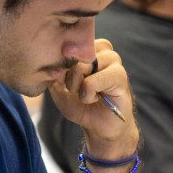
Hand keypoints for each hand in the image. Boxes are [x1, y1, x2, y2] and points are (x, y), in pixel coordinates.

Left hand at [47, 38, 138, 159]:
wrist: (99, 126)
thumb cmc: (81, 106)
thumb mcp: (59, 90)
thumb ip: (53, 75)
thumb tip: (52, 66)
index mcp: (88, 49)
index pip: (68, 45)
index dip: (61, 64)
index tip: (63, 79)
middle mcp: (102, 51)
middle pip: (75, 54)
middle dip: (69, 77)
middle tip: (76, 90)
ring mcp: (113, 61)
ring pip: (83, 65)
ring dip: (78, 85)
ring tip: (86, 95)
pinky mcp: (120, 75)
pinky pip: (92, 81)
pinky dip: (87, 93)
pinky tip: (94, 98)